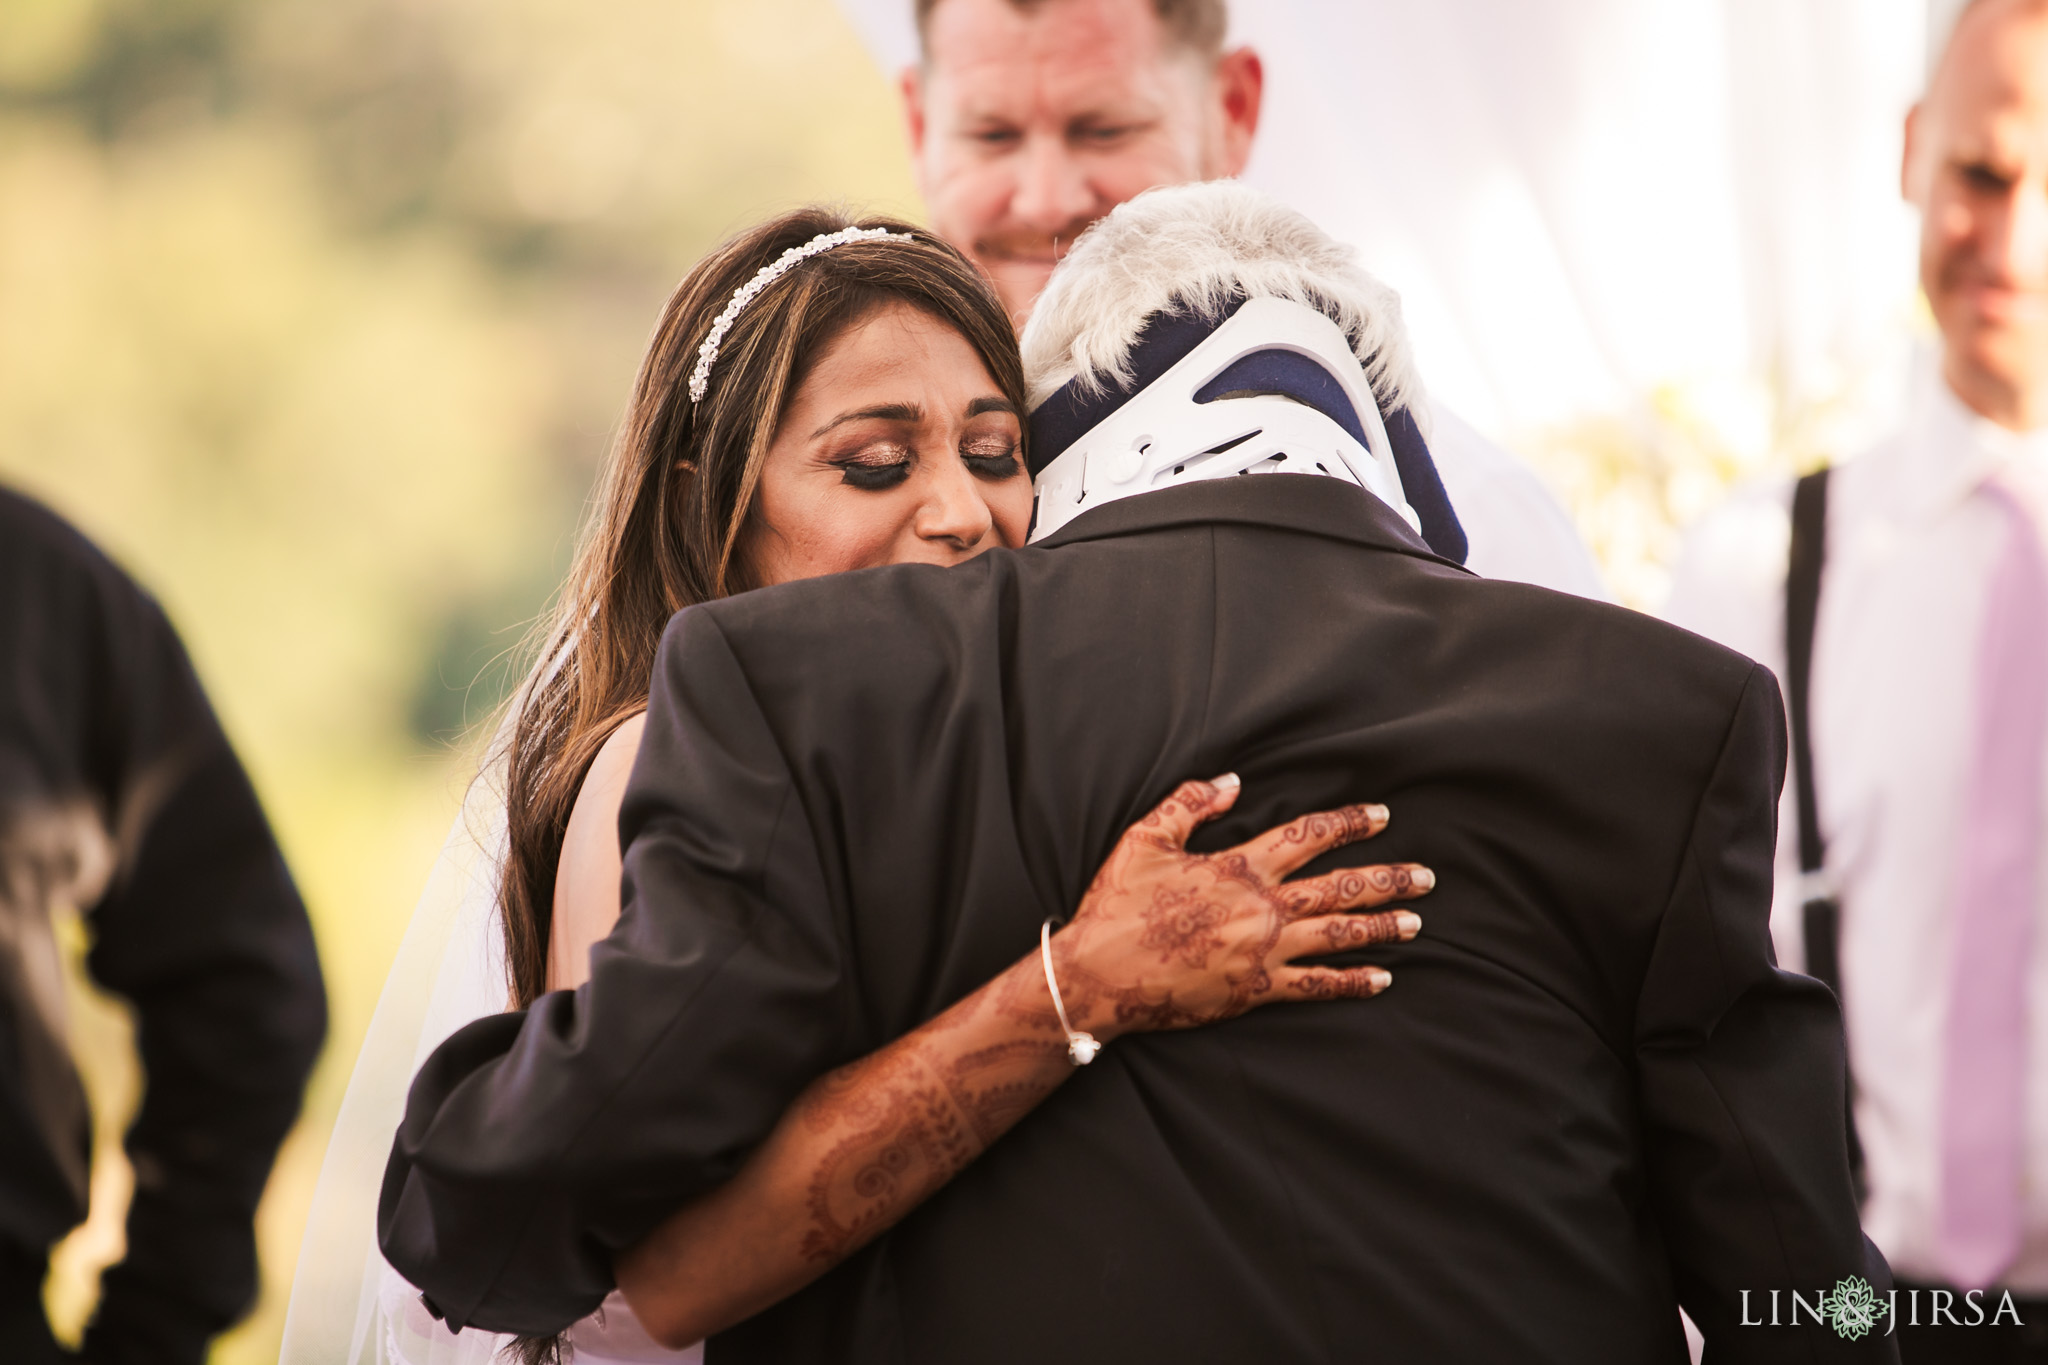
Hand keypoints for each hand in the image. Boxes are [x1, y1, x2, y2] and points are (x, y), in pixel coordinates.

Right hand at [1050, 774, 1429, 1040]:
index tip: (1380, 816)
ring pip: (1338, 935)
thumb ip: (1189, 804)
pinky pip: (1315, 985)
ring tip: (1416, 921)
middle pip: (1339, 887)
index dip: (1348, 824)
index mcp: (1238, 866)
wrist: (1099, 973)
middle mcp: (1260, 907)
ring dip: (1381, 926)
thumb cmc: (1117, 905)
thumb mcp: (1144, 839)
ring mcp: (1262, 951)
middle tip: (1426, 878)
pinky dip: (1351, 982)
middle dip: (1388, 878)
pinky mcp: (1254, 990)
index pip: (1307, 836)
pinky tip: (1381, 979)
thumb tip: (1231, 781)